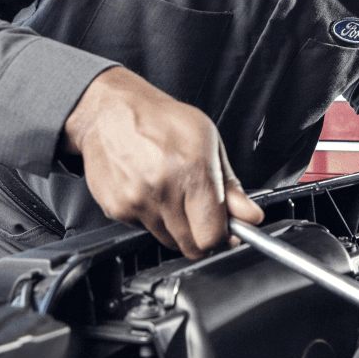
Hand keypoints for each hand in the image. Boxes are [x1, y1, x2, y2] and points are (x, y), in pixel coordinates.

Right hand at [62, 67, 262, 258]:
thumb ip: (230, 185)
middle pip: (191, 246)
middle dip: (203, 236)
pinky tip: (152, 192)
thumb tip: (249, 215)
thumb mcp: (209, 141)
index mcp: (191, 171)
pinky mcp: (116, 209)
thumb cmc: (160, 119)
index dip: (224, 238)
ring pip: (169, 241)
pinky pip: (144, 230)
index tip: (228, 232)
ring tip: (174, 194)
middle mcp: (162, 190)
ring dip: (178, 227)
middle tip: (203, 214)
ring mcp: (135, 202)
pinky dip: (153, 218)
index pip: (212, 236)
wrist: (110, 111)